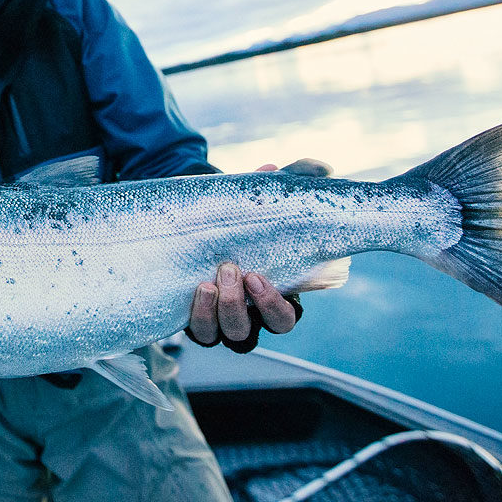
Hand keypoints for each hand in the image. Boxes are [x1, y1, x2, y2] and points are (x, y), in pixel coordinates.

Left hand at [185, 157, 330, 351]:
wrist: (197, 221)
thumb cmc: (237, 219)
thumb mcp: (257, 204)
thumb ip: (281, 187)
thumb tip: (306, 167)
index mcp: (270, 296)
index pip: (283, 319)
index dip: (272, 306)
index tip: (258, 277)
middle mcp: (246, 316)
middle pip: (248, 333)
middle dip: (237, 305)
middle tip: (231, 270)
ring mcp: (218, 321)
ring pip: (222, 335)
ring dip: (217, 311)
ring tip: (208, 281)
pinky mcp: (195, 318)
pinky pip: (197, 331)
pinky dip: (197, 314)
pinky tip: (196, 289)